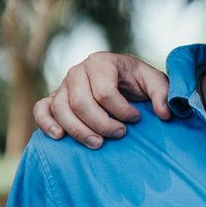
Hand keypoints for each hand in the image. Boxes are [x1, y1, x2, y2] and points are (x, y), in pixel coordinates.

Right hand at [33, 52, 170, 144]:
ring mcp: (63, 85)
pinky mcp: (55, 98)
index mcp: (101, 62)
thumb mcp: (156, 83)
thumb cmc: (139, 83)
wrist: (124, 83)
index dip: (122, 111)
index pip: (105, 92)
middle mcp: (78, 71)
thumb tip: (164, 114)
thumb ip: (163, 95)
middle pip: (80, 103)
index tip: (137, 119)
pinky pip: (42, 109)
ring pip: (61, 109)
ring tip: (98, 144)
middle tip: (120, 135)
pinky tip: (59, 136)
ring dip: (78, 131)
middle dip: (101, 124)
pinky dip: (46, 123)